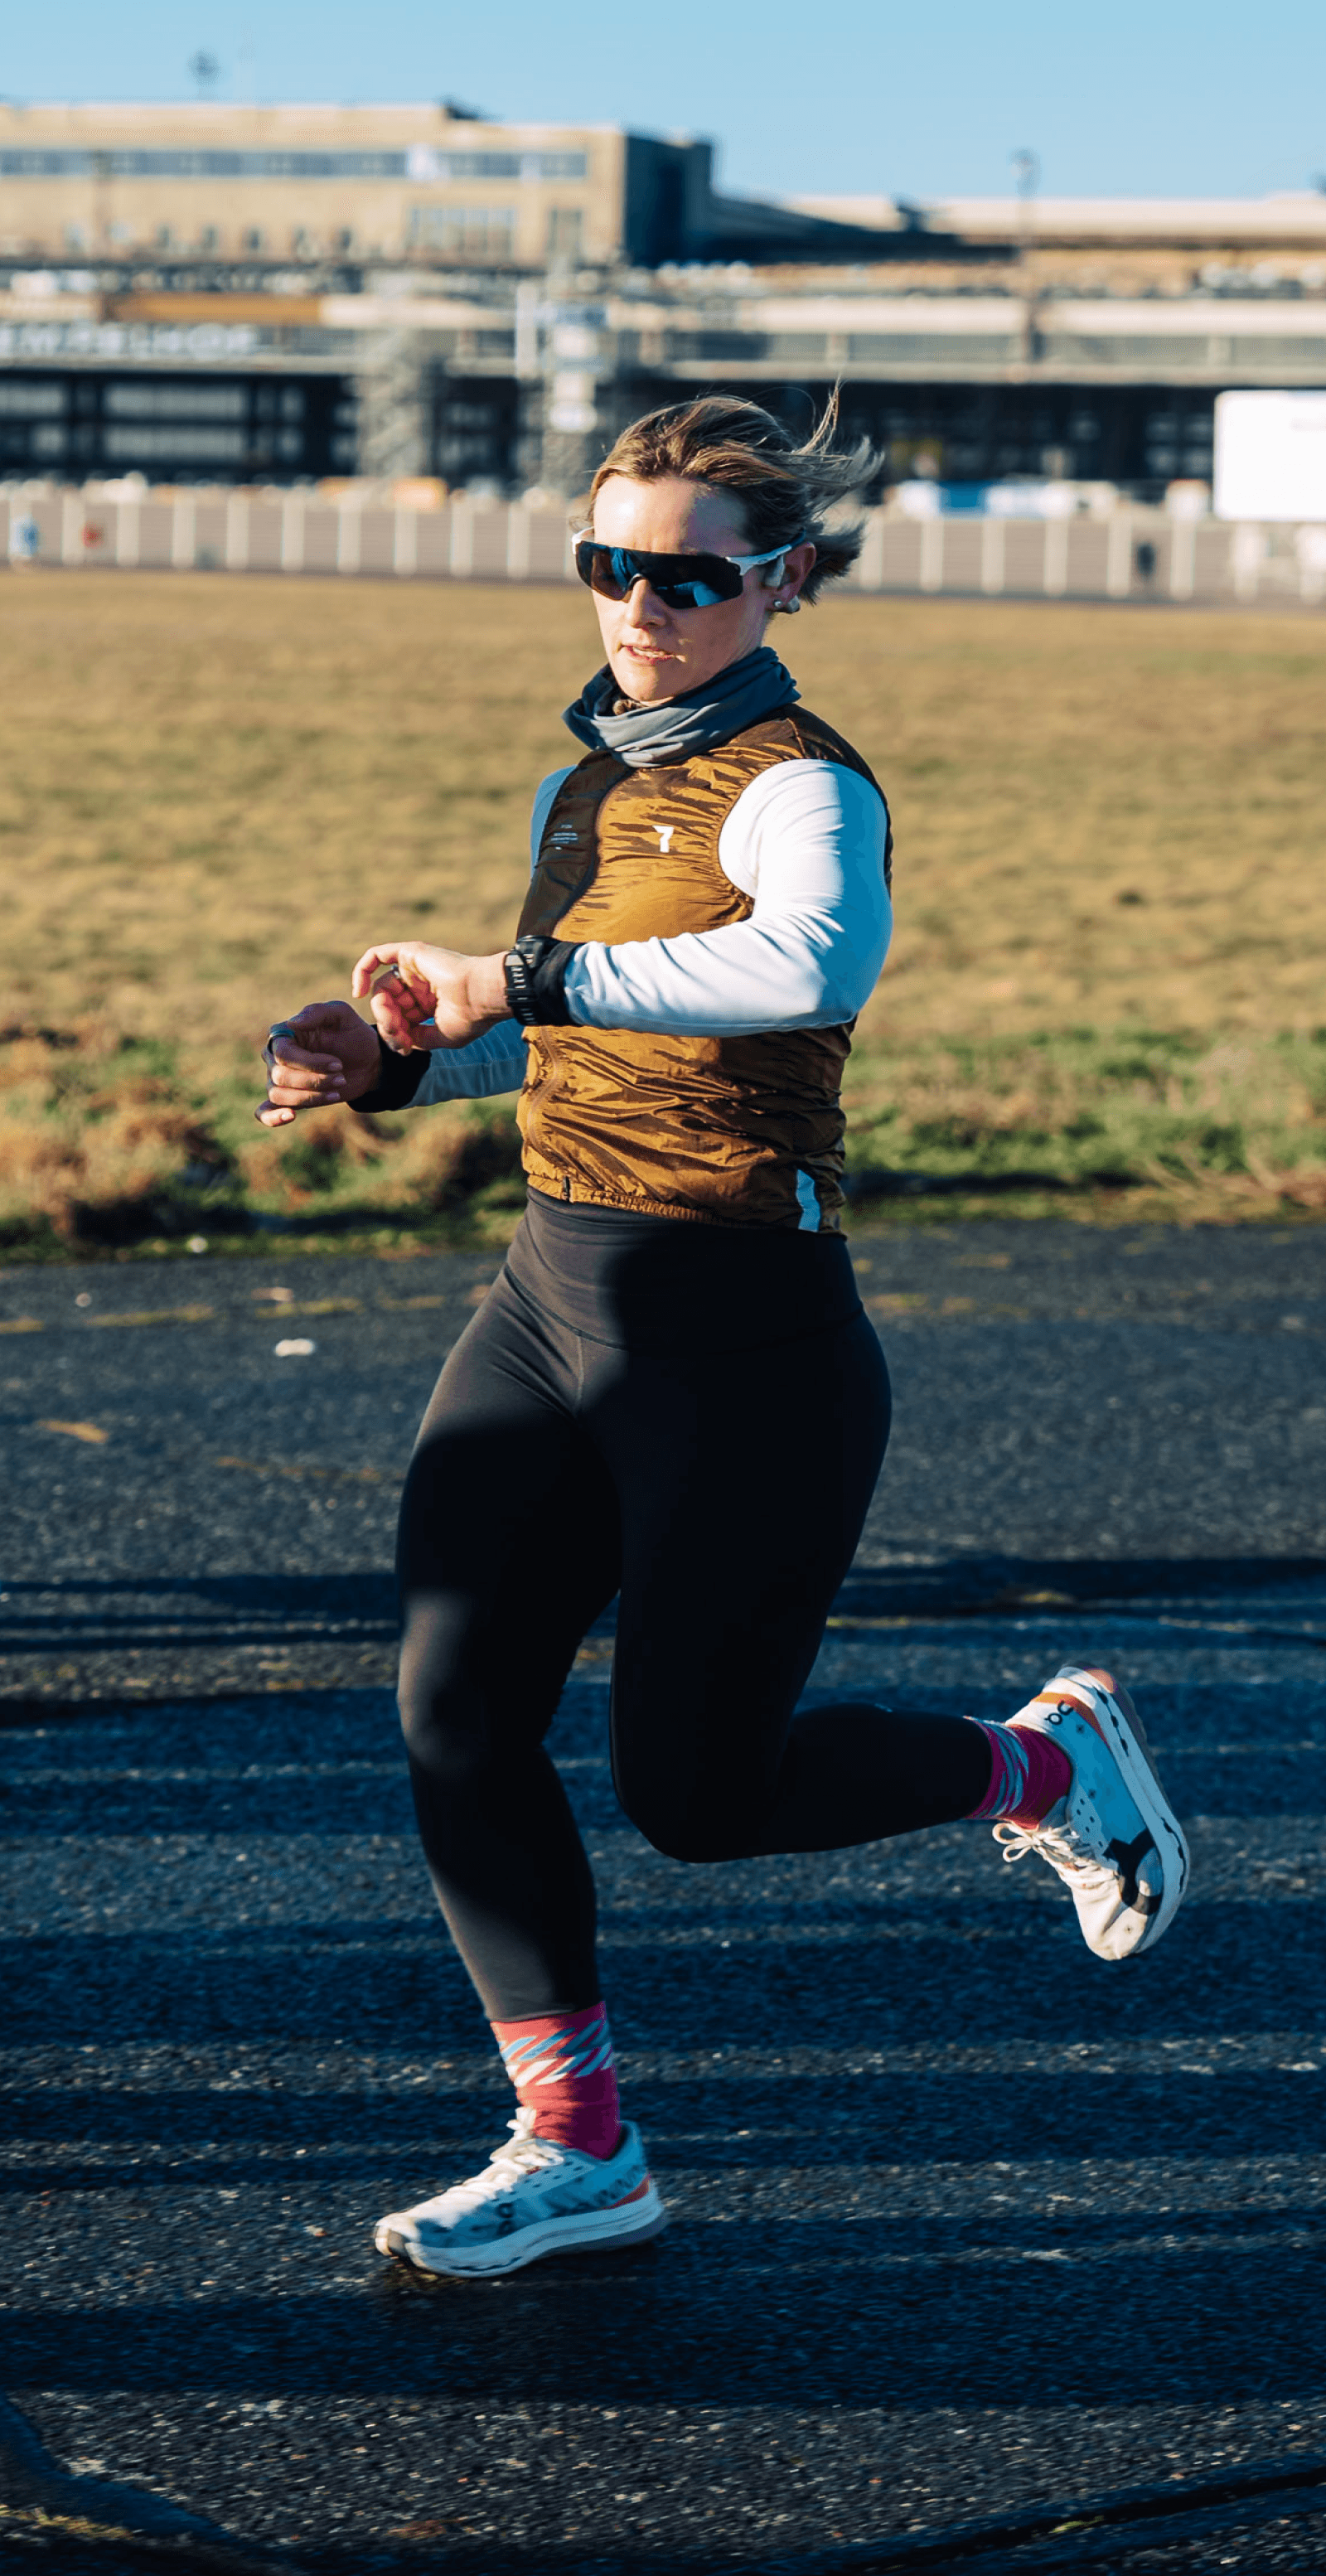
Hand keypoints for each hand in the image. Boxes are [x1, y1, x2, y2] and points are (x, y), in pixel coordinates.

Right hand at [255, 999, 380, 1128]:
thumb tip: (291, 1023)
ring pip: (280, 1095)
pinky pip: (265, 1110)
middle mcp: (275, 1057)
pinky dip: (271, 1117)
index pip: (283, 1054)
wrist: (367, 1061)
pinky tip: (290, 1116)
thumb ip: (317, 1012)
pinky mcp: (289, 1098)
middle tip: (341, 1077)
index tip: (338, 1064)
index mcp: (283, 1034)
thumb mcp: (341, 1015)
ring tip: (336, 1091)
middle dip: (315, 1081)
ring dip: (310, 1097)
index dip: (309, 1063)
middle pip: (280, 1076)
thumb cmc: (352, 1034)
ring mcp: (279, 1079)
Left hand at [350, 941, 510, 1053]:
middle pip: (388, 1003)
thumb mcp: (440, 1036)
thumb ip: (417, 1038)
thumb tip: (402, 1041)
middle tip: (396, 1034)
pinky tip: (358, 991)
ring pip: (382, 987)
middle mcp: (420, 984)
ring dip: (380, 1008)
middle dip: (387, 1022)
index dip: (397, 1034)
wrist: (483, 997)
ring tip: (391, 1020)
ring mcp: (415, 967)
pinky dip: (362, 971)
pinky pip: (376, 956)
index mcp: (429, 1002)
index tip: (404, 1048)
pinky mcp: (410, 953)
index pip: (400, 1017)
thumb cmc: (470, 1017)